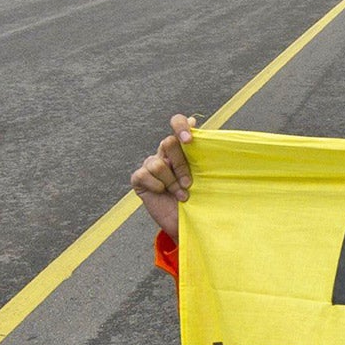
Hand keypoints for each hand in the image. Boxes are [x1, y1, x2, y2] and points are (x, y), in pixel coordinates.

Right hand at [131, 113, 198, 241]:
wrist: (186, 223)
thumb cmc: (198, 198)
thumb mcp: (205, 176)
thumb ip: (202, 152)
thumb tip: (195, 121)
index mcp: (182, 148)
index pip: (177, 122)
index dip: (181, 126)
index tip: (189, 141)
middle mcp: (165, 153)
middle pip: (168, 143)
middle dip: (181, 165)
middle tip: (189, 183)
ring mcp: (151, 165)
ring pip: (157, 163)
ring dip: (171, 182)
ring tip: (180, 194)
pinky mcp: (139, 178)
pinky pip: (145, 174)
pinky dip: (156, 186)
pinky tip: (162, 193)